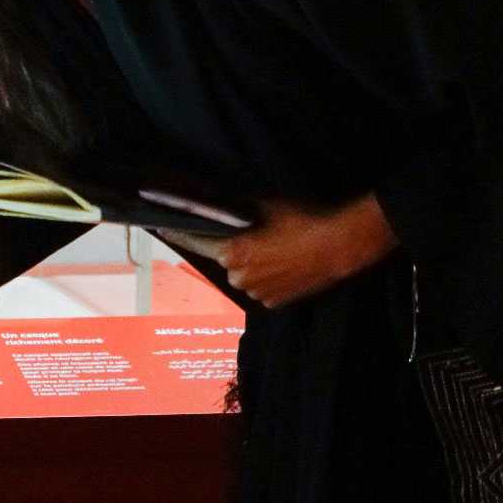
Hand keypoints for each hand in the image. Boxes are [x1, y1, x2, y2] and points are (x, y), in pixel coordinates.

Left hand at [170, 193, 395, 309]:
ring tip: (277, 247)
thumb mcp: (267, 204)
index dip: (179, 233)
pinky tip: (285, 262)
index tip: (162, 227)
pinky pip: (261, 286)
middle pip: (224, 258)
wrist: (340, 247)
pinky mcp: (273, 303)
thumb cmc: (303, 221)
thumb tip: (220, 199)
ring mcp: (256, 293)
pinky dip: (268, 276)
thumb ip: (238, 206)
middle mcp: (239, 277)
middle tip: (257, 233)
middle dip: (234, 246)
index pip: (195, 242)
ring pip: (244, 273)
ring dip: (253, 262)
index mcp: (232, 253)